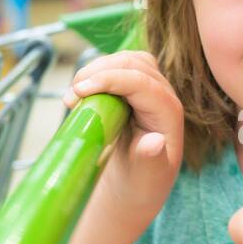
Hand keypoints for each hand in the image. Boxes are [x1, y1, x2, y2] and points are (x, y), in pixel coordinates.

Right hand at [64, 50, 182, 232]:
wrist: (137, 183)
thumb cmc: (143, 183)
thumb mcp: (146, 178)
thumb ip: (151, 160)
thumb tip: (154, 142)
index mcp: (169, 114)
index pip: (143, 84)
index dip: (111, 80)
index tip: (80, 90)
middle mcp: (163, 96)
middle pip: (135, 63)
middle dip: (101, 70)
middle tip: (73, 94)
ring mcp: (150, 89)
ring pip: (126, 60)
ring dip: (96, 69)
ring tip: (74, 94)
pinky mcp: (135, 88)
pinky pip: (117, 67)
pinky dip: (95, 73)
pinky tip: (79, 93)